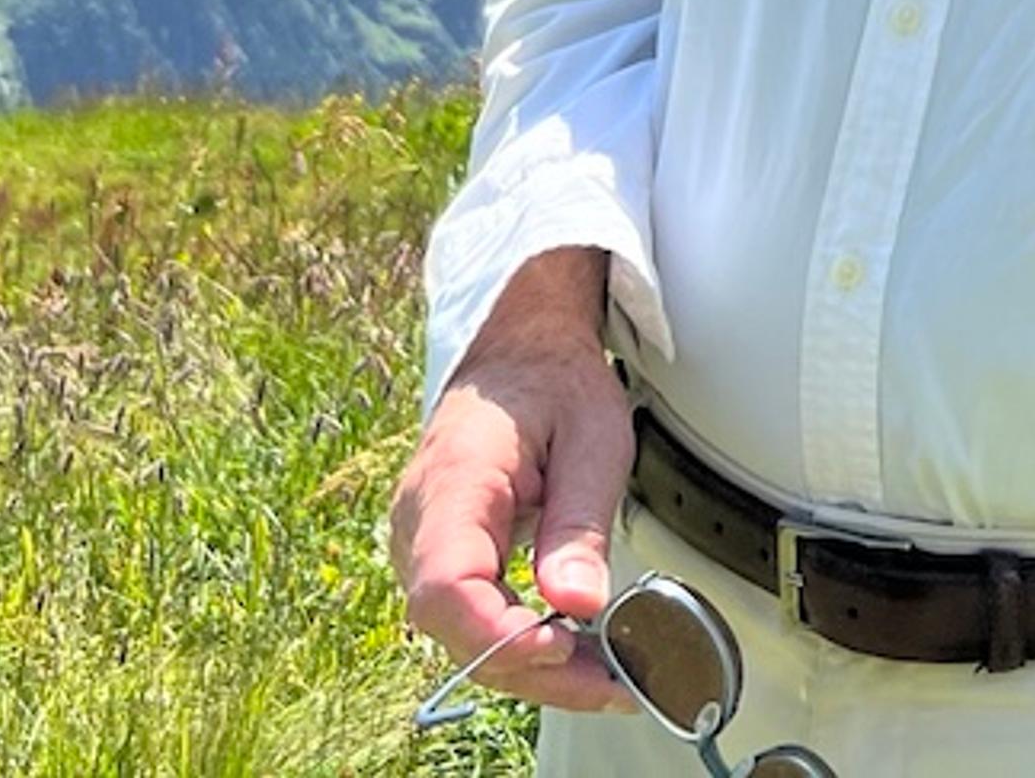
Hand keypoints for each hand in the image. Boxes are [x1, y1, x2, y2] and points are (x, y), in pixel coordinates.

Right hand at [387, 247, 638, 714]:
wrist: (520, 351)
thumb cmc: (553, 382)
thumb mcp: (593, 436)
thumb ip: (581, 521)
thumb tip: (579, 604)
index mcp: (454, 481)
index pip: (447, 583)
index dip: (497, 631)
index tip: (559, 646)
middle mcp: (421, 522)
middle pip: (453, 626)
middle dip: (532, 668)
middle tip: (612, 683)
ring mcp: (424, 545)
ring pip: (461, 637)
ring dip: (532, 669)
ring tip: (608, 679)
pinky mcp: (444, 560)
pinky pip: (472, 620)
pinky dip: (523, 647)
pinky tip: (576, 656)